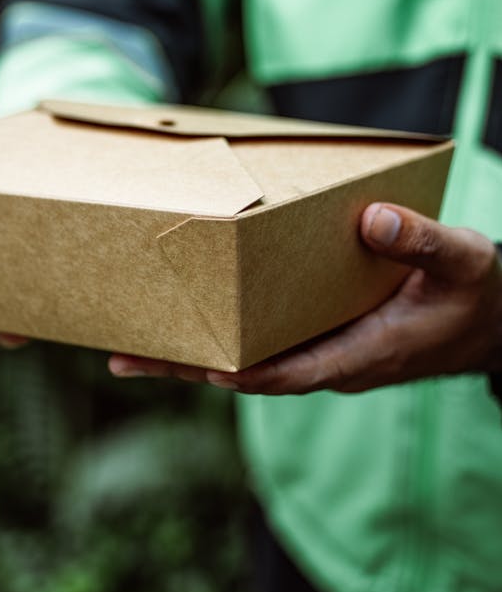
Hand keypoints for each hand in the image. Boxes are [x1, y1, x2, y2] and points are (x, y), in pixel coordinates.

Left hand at [109, 203, 501, 393]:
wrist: (489, 320)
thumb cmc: (477, 292)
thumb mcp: (464, 259)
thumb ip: (423, 240)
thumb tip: (373, 218)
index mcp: (366, 351)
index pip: (294, 371)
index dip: (247, 370)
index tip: (201, 367)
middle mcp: (334, 360)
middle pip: (250, 372)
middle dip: (190, 367)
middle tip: (126, 359)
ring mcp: (323, 352)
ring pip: (248, 361)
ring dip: (193, 357)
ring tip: (130, 349)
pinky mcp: (318, 337)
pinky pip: (262, 344)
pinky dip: (221, 337)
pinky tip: (185, 325)